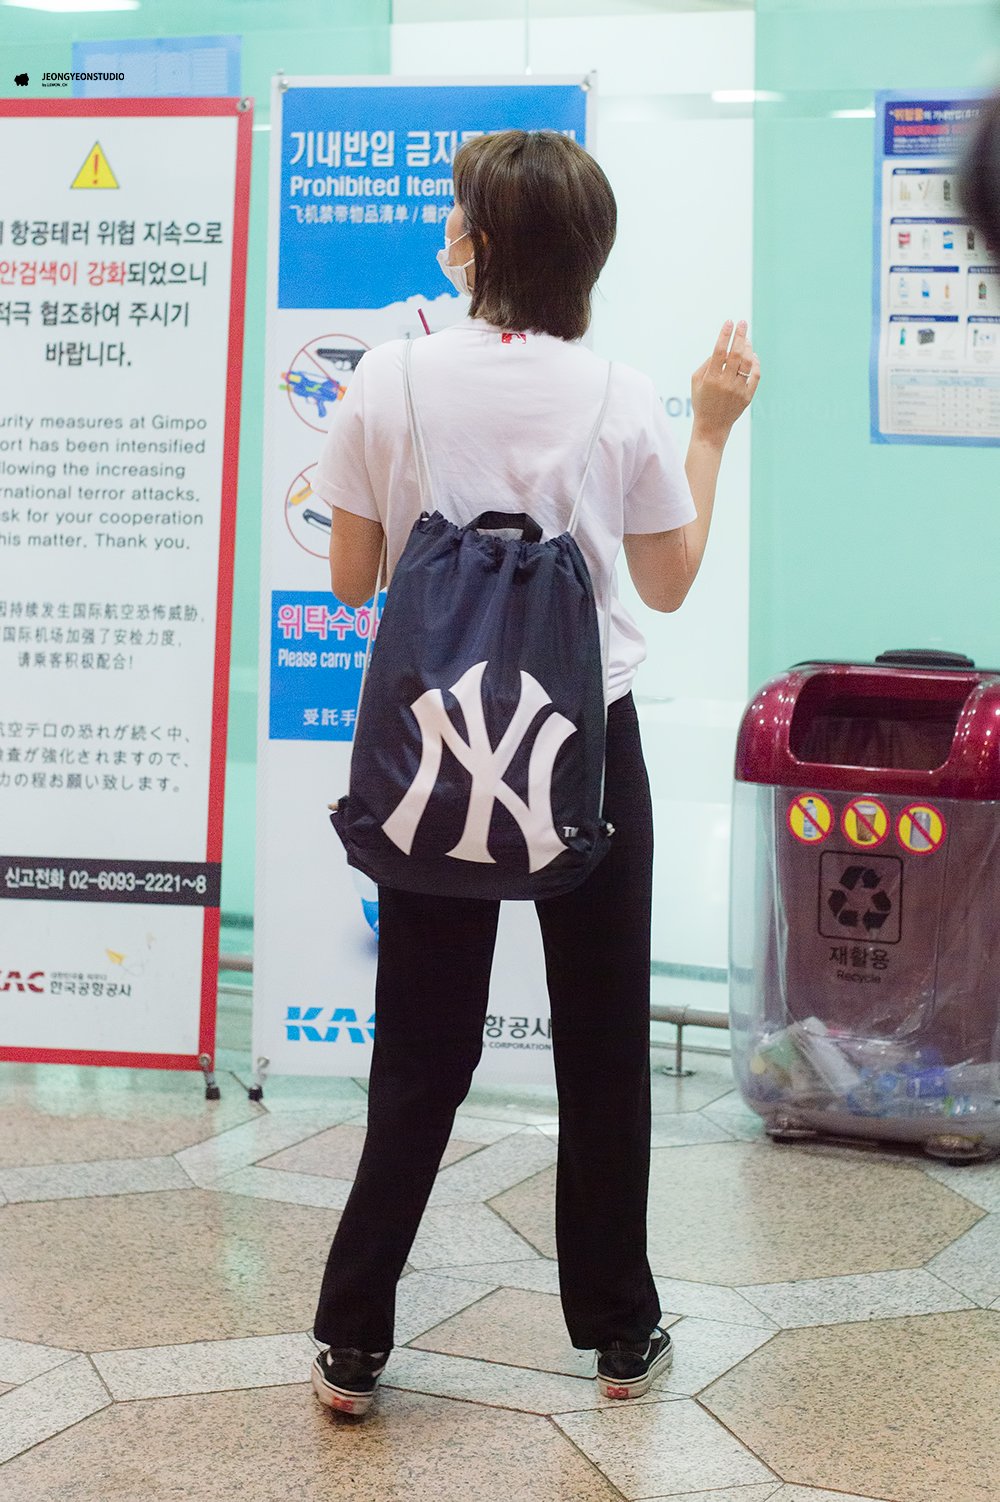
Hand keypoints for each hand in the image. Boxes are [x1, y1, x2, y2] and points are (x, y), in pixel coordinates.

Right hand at [690, 320, 759, 445]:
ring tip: (747, 339)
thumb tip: (723, 348)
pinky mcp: (747, 396)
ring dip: (748, 348)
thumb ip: (707, 363)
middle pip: (735, 354)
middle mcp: (725, 384)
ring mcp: (738, 390)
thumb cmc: (702, 401)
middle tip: (743, 322)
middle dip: (740, 336)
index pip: (719, 351)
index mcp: (711, 379)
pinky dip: (755, 363)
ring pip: (747, 363)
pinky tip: (753, 356)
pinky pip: (755, 375)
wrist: (711, 427)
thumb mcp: (696, 382)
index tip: (729, 322)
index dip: (725, 335)